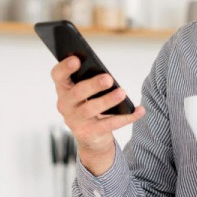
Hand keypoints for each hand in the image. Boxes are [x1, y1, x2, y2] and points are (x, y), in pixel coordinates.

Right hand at [50, 56, 144, 175]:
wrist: (91, 137)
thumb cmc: (89, 105)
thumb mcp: (86, 92)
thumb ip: (90, 80)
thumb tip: (107, 75)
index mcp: (64, 88)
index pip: (58, 75)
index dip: (65, 67)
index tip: (77, 59)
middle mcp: (65, 104)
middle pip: (77, 93)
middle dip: (92, 85)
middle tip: (108, 78)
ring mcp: (75, 120)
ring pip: (90, 109)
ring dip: (107, 100)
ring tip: (122, 93)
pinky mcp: (88, 133)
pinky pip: (108, 124)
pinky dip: (126, 117)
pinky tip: (139, 110)